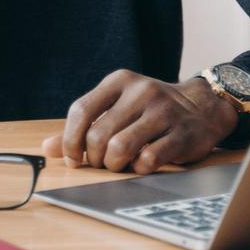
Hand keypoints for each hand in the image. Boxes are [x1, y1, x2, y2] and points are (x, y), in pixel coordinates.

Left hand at [40, 70, 238, 173]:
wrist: (202, 107)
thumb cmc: (149, 111)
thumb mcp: (116, 108)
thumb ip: (83, 126)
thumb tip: (47, 148)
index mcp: (119, 81)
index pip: (81, 110)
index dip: (70, 140)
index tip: (74, 158)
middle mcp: (141, 91)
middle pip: (98, 134)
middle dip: (94, 158)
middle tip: (102, 163)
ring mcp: (163, 112)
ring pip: (121, 147)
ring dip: (114, 165)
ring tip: (119, 165)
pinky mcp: (182, 134)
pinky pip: (149, 159)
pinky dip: (139, 169)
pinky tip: (142, 164)